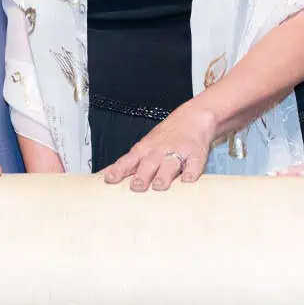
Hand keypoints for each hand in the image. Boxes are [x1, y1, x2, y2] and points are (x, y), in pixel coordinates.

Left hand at [101, 100, 216, 191]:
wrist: (194, 117)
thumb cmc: (166, 137)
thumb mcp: (145, 146)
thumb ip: (130, 163)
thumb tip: (106, 177)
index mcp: (145, 149)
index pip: (129, 160)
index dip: (119, 170)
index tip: (110, 180)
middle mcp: (159, 150)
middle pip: (149, 163)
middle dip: (142, 175)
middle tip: (136, 187)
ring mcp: (178, 152)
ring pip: (169, 164)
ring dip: (164, 175)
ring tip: (159, 186)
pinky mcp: (196, 155)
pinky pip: (194, 165)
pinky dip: (191, 172)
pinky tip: (188, 180)